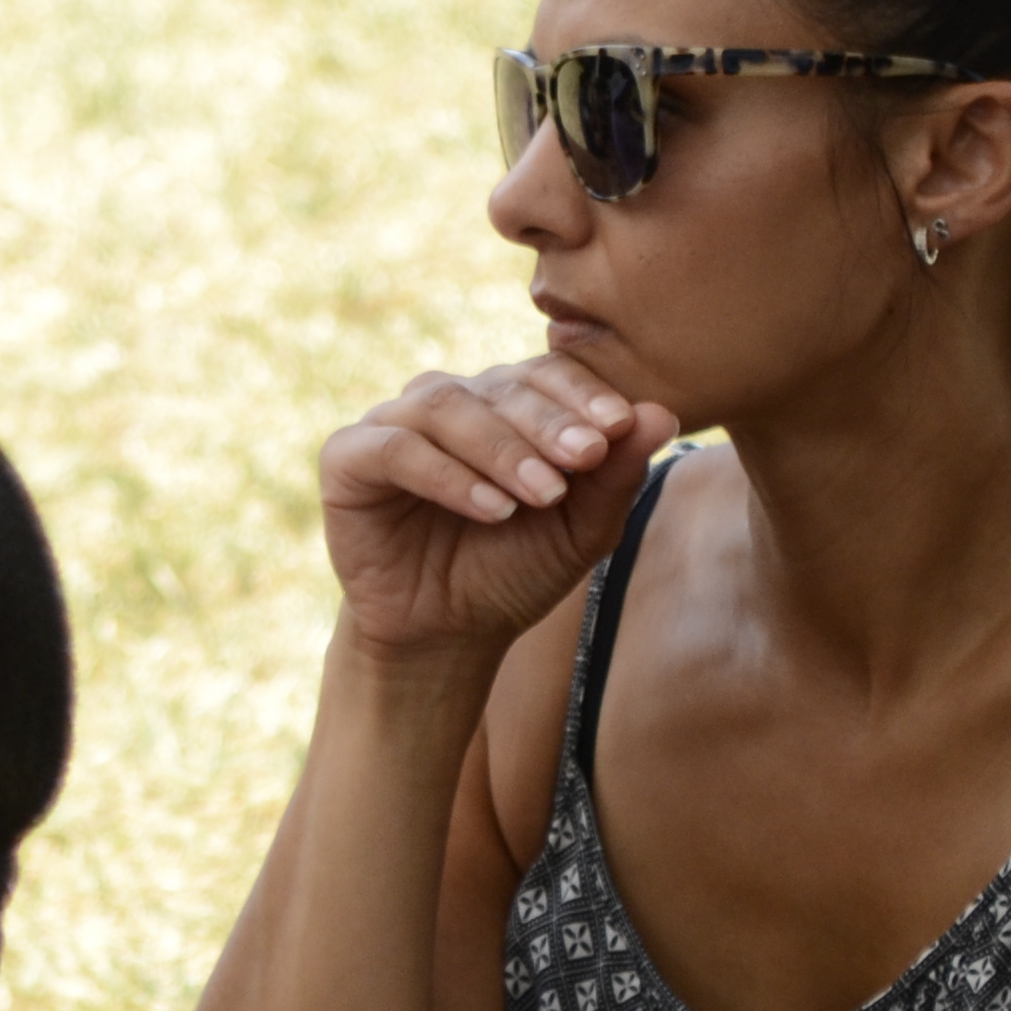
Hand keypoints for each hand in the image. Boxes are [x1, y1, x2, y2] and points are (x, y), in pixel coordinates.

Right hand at [318, 356, 679, 663]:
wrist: (445, 635)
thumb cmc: (513, 571)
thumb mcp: (577, 530)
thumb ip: (615, 475)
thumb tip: (662, 414)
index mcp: (503, 404)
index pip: (544, 375)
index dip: (582, 395)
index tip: (621, 427)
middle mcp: (448, 402)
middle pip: (500, 387)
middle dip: (548, 422)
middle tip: (588, 455)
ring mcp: (393, 424)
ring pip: (446, 406)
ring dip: (500, 448)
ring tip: (542, 493)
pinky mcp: (348, 458)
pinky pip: (396, 449)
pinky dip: (447, 475)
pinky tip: (491, 509)